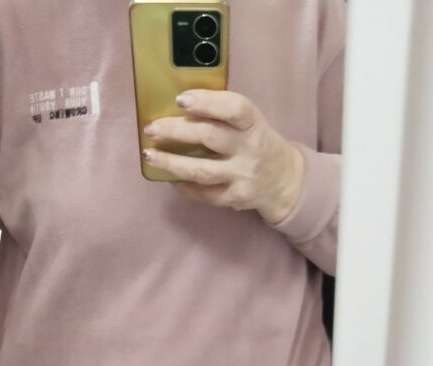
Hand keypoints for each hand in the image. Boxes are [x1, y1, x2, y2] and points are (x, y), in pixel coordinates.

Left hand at [143, 90, 304, 224]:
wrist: (283, 179)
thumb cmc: (256, 142)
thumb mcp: (250, 122)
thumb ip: (222, 114)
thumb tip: (179, 108)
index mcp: (253, 123)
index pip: (234, 108)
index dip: (207, 102)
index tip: (181, 99)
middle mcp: (249, 149)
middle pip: (209, 137)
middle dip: (176, 131)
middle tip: (152, 129)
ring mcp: (242, 176)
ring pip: (202, 170)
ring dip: (172, 163)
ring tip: (150, 155)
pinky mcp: (235, 198)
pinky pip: (204, 194)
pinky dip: (183, 185)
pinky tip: (168, 177)